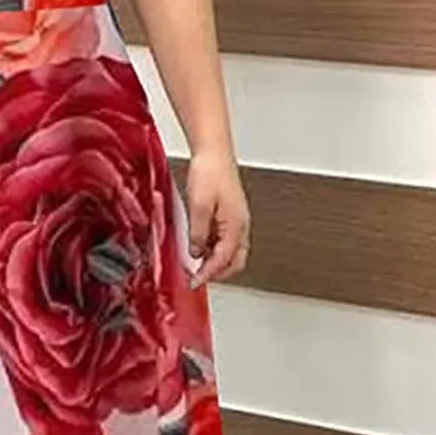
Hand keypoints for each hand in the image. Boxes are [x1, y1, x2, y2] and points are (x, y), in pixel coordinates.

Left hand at [184, 149, 248, 288]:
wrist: (214, 152)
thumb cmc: (210, 172)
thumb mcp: (198, 205)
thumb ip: (198, 233)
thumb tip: (196, 252)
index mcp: (236, 225)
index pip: (223, 260)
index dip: (208, 274)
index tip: (195, 283)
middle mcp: (240, 225)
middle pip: (234, 261)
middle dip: (217, 273)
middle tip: (198, 278)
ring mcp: (237, 221)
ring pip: (231, 252)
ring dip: (215, 261)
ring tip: (195, 265)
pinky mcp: (230, 215)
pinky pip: (225, 240)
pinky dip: (214, 249)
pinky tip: (199, 246)